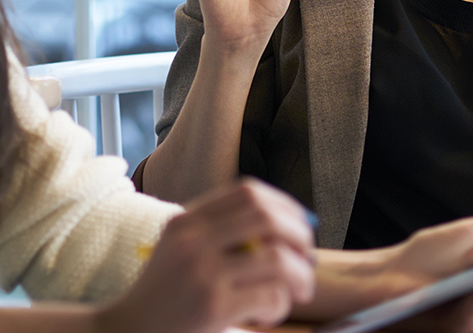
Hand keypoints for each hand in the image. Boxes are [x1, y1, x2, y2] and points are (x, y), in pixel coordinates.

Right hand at [98, 178, 315, 332]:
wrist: (126, 332)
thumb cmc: (165, 295)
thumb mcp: (182, 250)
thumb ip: (223, 233)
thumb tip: (294, 225)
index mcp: (186, 220)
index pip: (249, 191)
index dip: (284, 206)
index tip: (298, 228)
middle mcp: (192, 240)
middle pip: (268, 217)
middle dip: (300, 237)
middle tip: (306, 260)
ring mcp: (201, 272)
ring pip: (278, 258)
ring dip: (300, 276)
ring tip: (299, 292)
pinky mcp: (212, 305)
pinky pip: (270, 295)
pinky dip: (281, 306)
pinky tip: (269, 315)